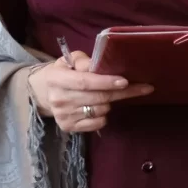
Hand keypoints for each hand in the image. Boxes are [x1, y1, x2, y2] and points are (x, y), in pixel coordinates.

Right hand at [27, 53, 153, 132]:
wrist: (45, 92)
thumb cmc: (66, 72)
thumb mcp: (71, 61)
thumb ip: (84, 60)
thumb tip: (98, 65)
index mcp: (56, 78)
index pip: (85, 82)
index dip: (106, 82)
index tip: (125, 81)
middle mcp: (58, 98)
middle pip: (98, 97)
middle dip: (122, 92)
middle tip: (142, 87)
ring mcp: (63, 115)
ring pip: (101, 110)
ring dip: (110, 103)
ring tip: (104, 95)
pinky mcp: (68, 127)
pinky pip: (98, 123)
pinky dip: (104, 116)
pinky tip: (98, 108)